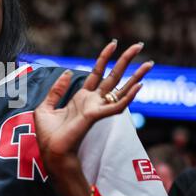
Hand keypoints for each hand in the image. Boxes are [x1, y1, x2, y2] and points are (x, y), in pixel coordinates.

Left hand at [34, 41, 152, 171]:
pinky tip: (138, 85)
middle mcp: (92, 102)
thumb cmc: (48, 134)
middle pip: (113, 77)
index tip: (112, 44)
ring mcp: (96, 108)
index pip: (96, 73)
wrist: (50, 151)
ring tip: (149, 62)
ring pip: (120, 89)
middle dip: (125, 60)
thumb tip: (68, 73)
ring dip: (136, 75)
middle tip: (138, 45)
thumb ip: (57, 90)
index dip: (104, 59)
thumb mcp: (46, 106)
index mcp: (81, 98)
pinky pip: (116, 105)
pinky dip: (128, 96)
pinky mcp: (95, 116)